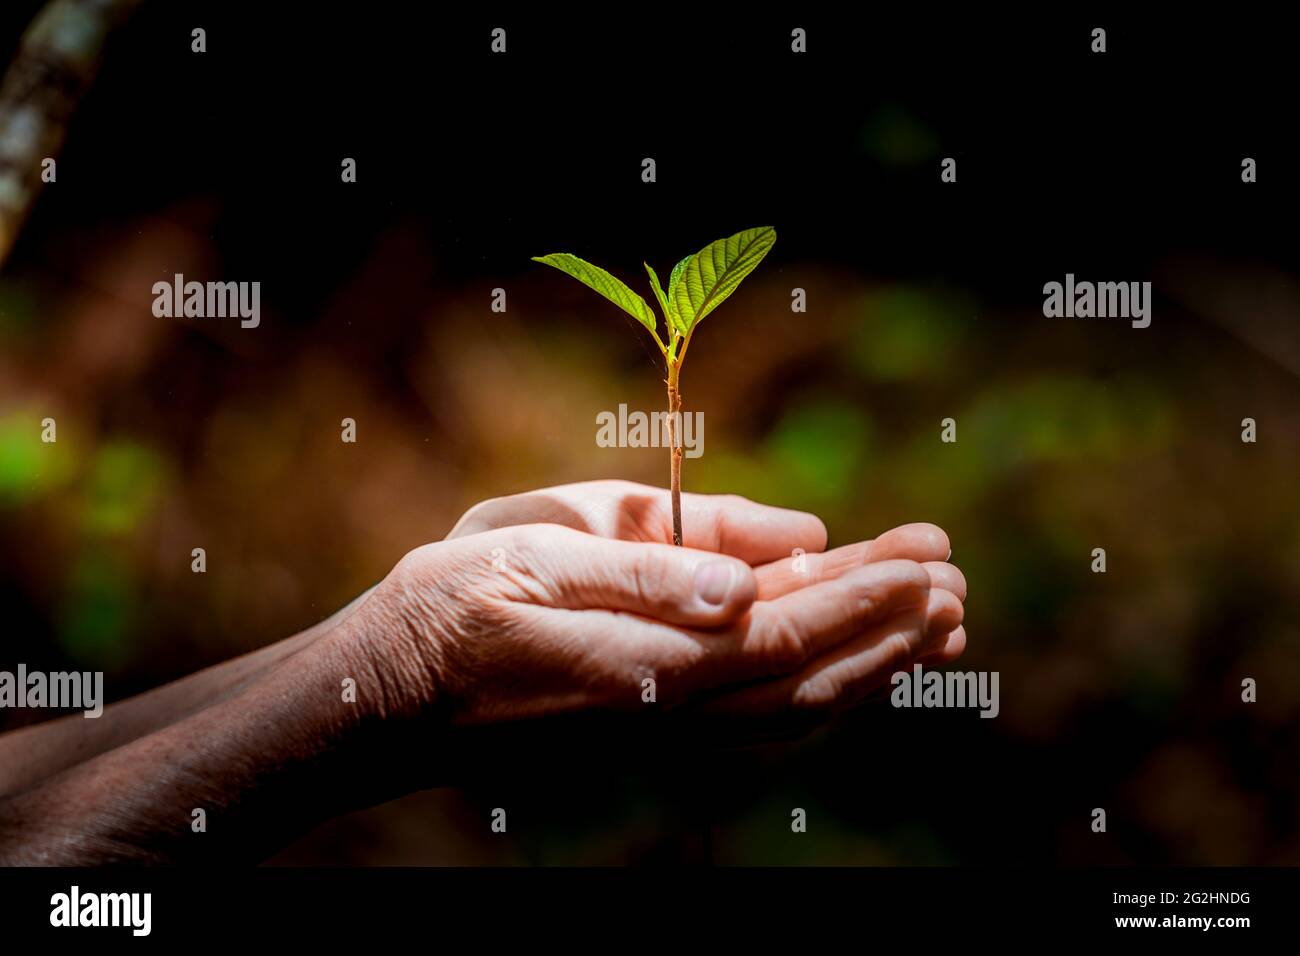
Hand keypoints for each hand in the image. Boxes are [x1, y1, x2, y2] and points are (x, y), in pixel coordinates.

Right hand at [341, 521, 961, 732]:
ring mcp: (660, 734)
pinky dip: (822, 693)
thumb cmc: (452, 606)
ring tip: (933, 625)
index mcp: (644, 662)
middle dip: (888, 629)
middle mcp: (665, 712)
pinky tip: (850, 668)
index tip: (928, 559)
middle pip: (807, 679)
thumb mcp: (532, 555)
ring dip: (869, 666)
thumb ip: (645, 569)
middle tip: (955, 581)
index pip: (783, 632)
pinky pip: (759, 724)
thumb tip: (750, 583)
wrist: (392, 695)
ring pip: (792, 712)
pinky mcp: (651, 735)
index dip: (863, 597)